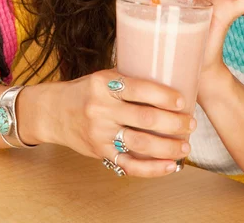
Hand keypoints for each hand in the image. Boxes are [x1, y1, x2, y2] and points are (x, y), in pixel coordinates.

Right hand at [43, 69, 195, 177]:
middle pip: (144, 118)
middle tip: (191, 123)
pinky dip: (152, 168)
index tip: (182, 100)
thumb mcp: (102, 77)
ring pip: (140, 143)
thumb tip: (167, 75)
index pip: (138, 89)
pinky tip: (170, 166)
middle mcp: (101, 108)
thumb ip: (128, 79)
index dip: (163, 95)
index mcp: (103, 84)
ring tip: (186, 146)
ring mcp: (100, 133)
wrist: (52, 111)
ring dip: (168, 147)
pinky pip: (129, 165)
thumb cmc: (85, 91)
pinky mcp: (100, 152)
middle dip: (173, 123)